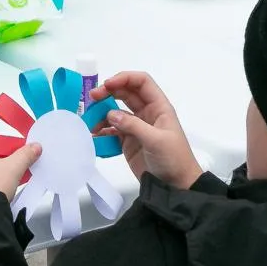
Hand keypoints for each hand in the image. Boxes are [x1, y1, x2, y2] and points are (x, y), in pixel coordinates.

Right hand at [93, 72, 201, 189]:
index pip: (141, 82)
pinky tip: (94, 136)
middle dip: (108, 92)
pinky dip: (102, 131)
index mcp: (159, 107)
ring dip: (102, 113)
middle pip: (125, 93)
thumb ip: (133, 125)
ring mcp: (136, 127)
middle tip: (92, 99)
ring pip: (116, 112)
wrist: (176, 186)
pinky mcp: (128, 142)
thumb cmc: (173, 159)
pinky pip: (112, 131)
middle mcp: (147, 113)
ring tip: (90, 122)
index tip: (107, 85)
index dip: (124, 78)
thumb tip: (110, 114)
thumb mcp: (156, 140)